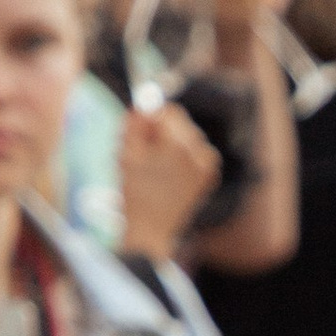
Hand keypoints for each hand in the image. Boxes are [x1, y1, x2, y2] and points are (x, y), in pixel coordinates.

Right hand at [119, 98, 222, 265]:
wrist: (151, 231)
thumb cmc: (135, 193)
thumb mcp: (127, 153)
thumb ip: (135, 122)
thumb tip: (143, 104)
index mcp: (181, 144)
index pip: (168, 112)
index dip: (149, 121)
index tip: (138, 138)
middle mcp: (201, 151)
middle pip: (178, 123)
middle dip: (158, 133)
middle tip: (141, 155)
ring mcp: (208, 165)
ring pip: (185, 138)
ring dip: (167, 146)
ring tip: (152, 169)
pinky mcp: (209, 176)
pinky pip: (193, 154)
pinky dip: (179, 160)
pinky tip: (166, 177)